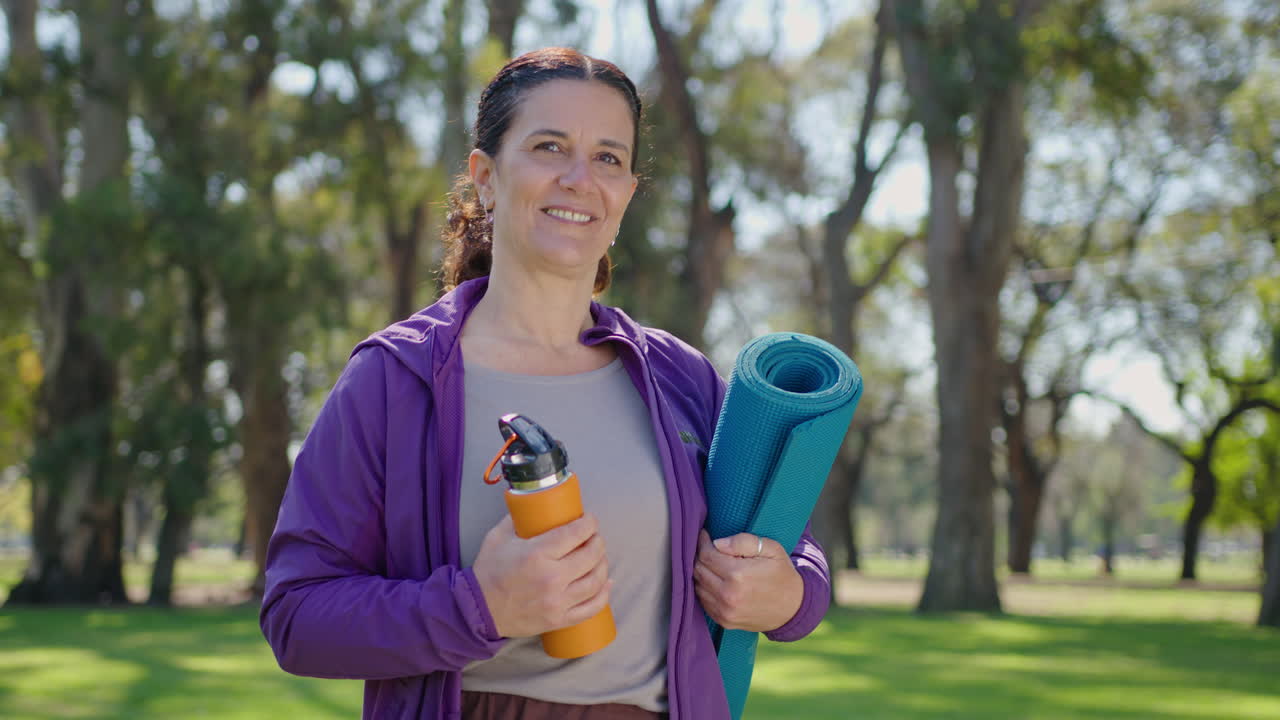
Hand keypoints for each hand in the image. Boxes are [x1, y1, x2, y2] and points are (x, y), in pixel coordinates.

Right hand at [472, 513, 611, 638]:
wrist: (477, 611)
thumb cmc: (488, 572)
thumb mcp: (498, 538)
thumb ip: (516, 518)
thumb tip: (532, 502)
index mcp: (537, 554)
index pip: (576, 533)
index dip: (589, 523)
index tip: (589, 519)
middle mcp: (551, 578)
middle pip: (591, 555)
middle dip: (598, 541)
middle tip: (595, 536)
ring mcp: (557, 602)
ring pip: (595, 581)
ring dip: (603, 564)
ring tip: (599, 556)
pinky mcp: (558, 620)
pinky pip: (591, 608)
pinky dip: (604, 595)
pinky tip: (606, 583)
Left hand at [694, 529, 802, 631]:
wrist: (793, 609)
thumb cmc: (782, 574)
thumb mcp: (771, 549)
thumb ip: (743, 542)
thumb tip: (717, 543)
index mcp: (738, 575)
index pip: (706, 555)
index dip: (702, 542)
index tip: (705, 534)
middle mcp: (728, 595)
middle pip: (698, 570)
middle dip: (700, 555)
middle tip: (708, 547)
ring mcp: (725, 611)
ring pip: (698, 586)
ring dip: (701, 572)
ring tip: (711, 563)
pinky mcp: (724, 621)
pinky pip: (703, 601)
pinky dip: (704, 588)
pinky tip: (714, 580)